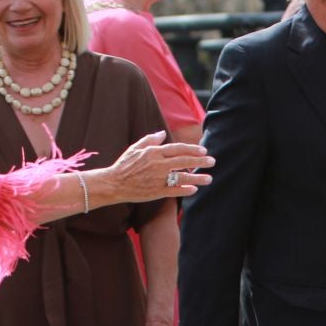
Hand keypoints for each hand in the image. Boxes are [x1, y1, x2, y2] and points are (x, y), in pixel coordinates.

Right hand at [93, 131, 213, 203]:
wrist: (113, 183)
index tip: (203, 151)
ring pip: (182, 177)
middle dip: (200, 161)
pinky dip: (184, 190)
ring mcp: (157, 178)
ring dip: (197, 177)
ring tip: (209, 178)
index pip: (178, 148)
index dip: (192, 149)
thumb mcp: (135, 148)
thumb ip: (150, 140)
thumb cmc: (124, 165)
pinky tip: (194, 189)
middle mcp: (158, 164)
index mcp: (154, 152)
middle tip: (212, 162)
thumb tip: (162, 133)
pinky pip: (174, 190)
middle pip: (184, 161)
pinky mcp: (156, 191)